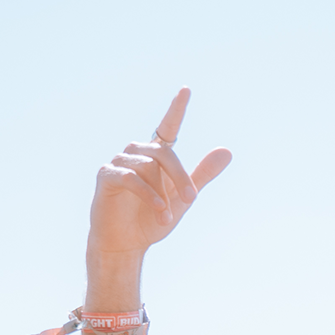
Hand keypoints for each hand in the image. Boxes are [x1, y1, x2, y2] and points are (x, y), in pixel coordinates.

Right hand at [87, 87, 231, 263]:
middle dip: (180, 176)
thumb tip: (227, 151)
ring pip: (148, 166)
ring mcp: (119, 163)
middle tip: (192, 199)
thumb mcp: (183, 199)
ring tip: (167, 217)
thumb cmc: (152, 220)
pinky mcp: (107, 176)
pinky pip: (131, 178)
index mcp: (156, 157)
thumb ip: (202, 175)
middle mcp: (137, 153)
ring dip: (162, 194)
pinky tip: (160, 211)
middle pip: (164, 152)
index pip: (167, 128)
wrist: (126, 244)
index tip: (186, 90)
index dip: (176, 110)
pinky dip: (148, 195)